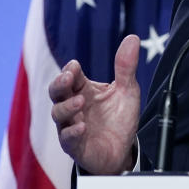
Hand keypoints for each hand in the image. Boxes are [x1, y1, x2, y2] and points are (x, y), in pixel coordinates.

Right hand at [49, 35, 141, 173]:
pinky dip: (72, 132)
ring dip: (67, 107)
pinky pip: (67, 138)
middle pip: (56, 92)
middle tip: (68, 78)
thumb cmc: (118, 119)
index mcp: (83, 90)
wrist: (121, 151)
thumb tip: (132, 38)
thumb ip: (126, 67)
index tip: (75, 66)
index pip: (70, 76)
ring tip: (81, 103)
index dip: (70, 70)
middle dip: (59, 84)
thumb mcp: (127, 91)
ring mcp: (71, 126)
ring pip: (58, 114)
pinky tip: (82, 127)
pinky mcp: (75, 145)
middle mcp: (73, 106)